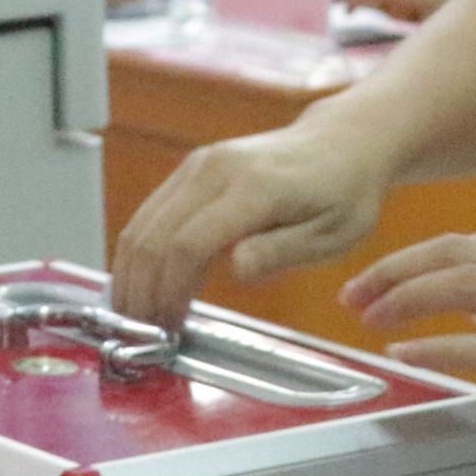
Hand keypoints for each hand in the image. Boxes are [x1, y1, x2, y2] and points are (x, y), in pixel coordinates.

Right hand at [111, 123, 390, 329]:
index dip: (170, 292)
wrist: (343, 142)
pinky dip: (139, 252)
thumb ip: (282, 252)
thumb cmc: (344, 192)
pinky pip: (150, 213)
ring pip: (143, 223)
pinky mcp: (193, 168)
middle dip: (141, 291)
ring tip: (137, 316)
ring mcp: (200, 165)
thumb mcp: (333, 235)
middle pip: (154, 236)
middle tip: (143, 334)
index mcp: (255, 188)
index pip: (188, 244)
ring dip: (131, 274)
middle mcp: (217, 169)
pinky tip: (144, 283)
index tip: (169, 329)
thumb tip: (236, 268)